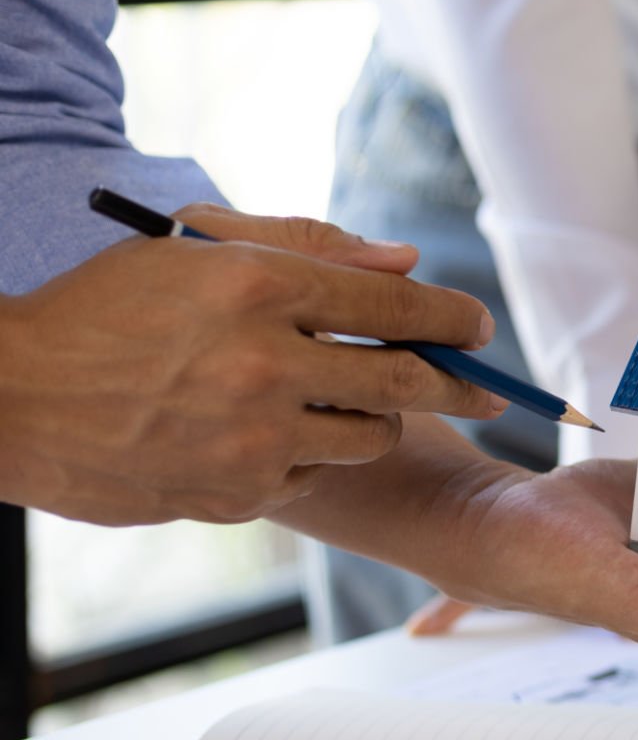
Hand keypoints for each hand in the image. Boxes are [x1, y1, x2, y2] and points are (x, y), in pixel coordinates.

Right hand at [0, 205, 505, 525]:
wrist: (10, 399)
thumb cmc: (106, 308)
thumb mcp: (193, 248)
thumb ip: (307, 246)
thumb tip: (407, 265)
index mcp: (259, 288)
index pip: (400, 306)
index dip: (457, 319)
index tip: (479, 327)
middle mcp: (266, 364)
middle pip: (410, 381)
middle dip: (464, 384)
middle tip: (489, 388)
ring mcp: (254, 437)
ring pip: (374, 436)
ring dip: (378, 417)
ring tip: (344, 398)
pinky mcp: (240, 493)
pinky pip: (319, 473)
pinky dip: (314, 453)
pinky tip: (271, 432)